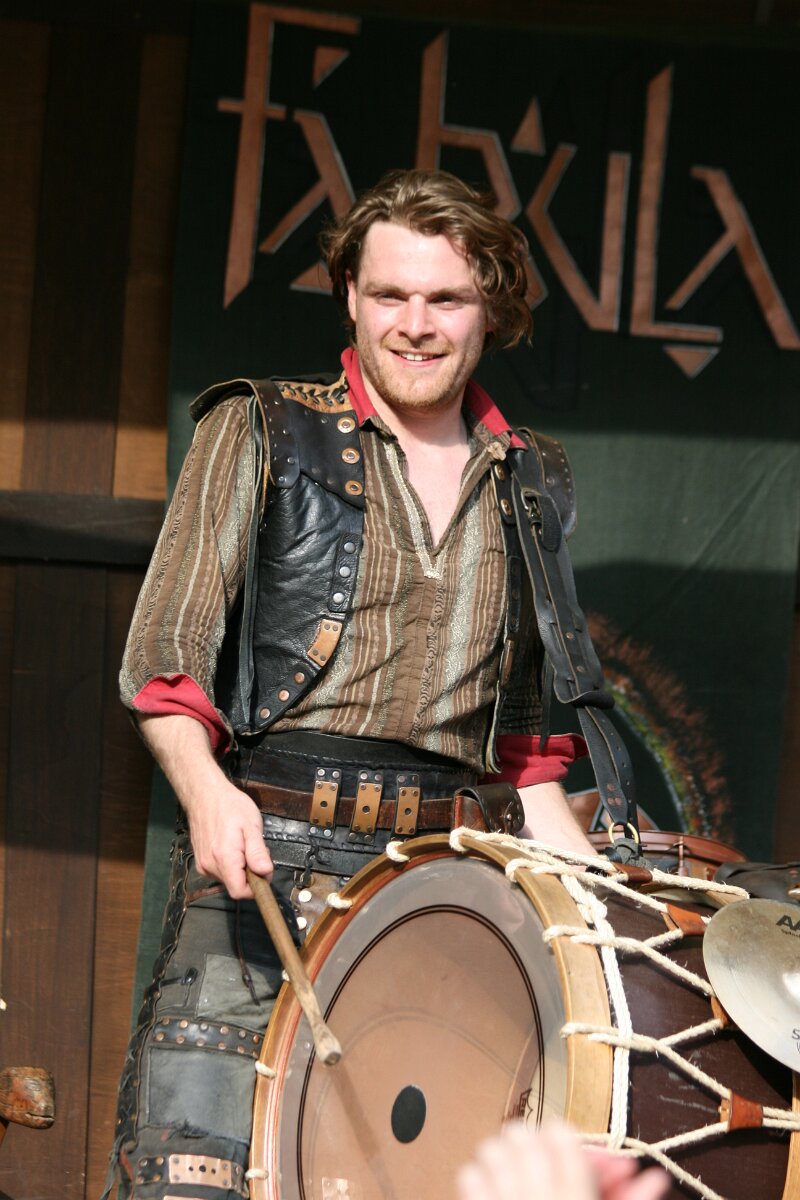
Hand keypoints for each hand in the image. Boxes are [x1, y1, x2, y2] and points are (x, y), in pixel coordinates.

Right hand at [137, 712, 272, 898]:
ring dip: (240, 868)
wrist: (205, 794)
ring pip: (229, 879)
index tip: (263, 871)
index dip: (256, 887)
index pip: (239, 892)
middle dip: (250, 873)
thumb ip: (258, 852)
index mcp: (224, 858)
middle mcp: (209, 866)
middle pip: (236, 885)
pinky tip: (232, 845)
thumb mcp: (251, 826)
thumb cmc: (230, 806)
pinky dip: (230, 864)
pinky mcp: (201, 862)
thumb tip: (266, 873)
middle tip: (253, 848)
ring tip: (242, 844)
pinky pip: (220, 872)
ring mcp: (203, 865)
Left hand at [456, 1121, 668, 1199]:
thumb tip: (656, 1178)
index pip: (562, 1135)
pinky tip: (493, 1193)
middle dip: (534, 1143)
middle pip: (523, 1134)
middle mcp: (537, 1198)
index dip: (563, 1135)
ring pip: (492, 1149)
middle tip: (541, 1156)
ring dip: (505, 1158)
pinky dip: (479, 1181)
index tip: (565, 1143)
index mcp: (575, 1198)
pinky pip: (468, 1177)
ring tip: (517, 1174)